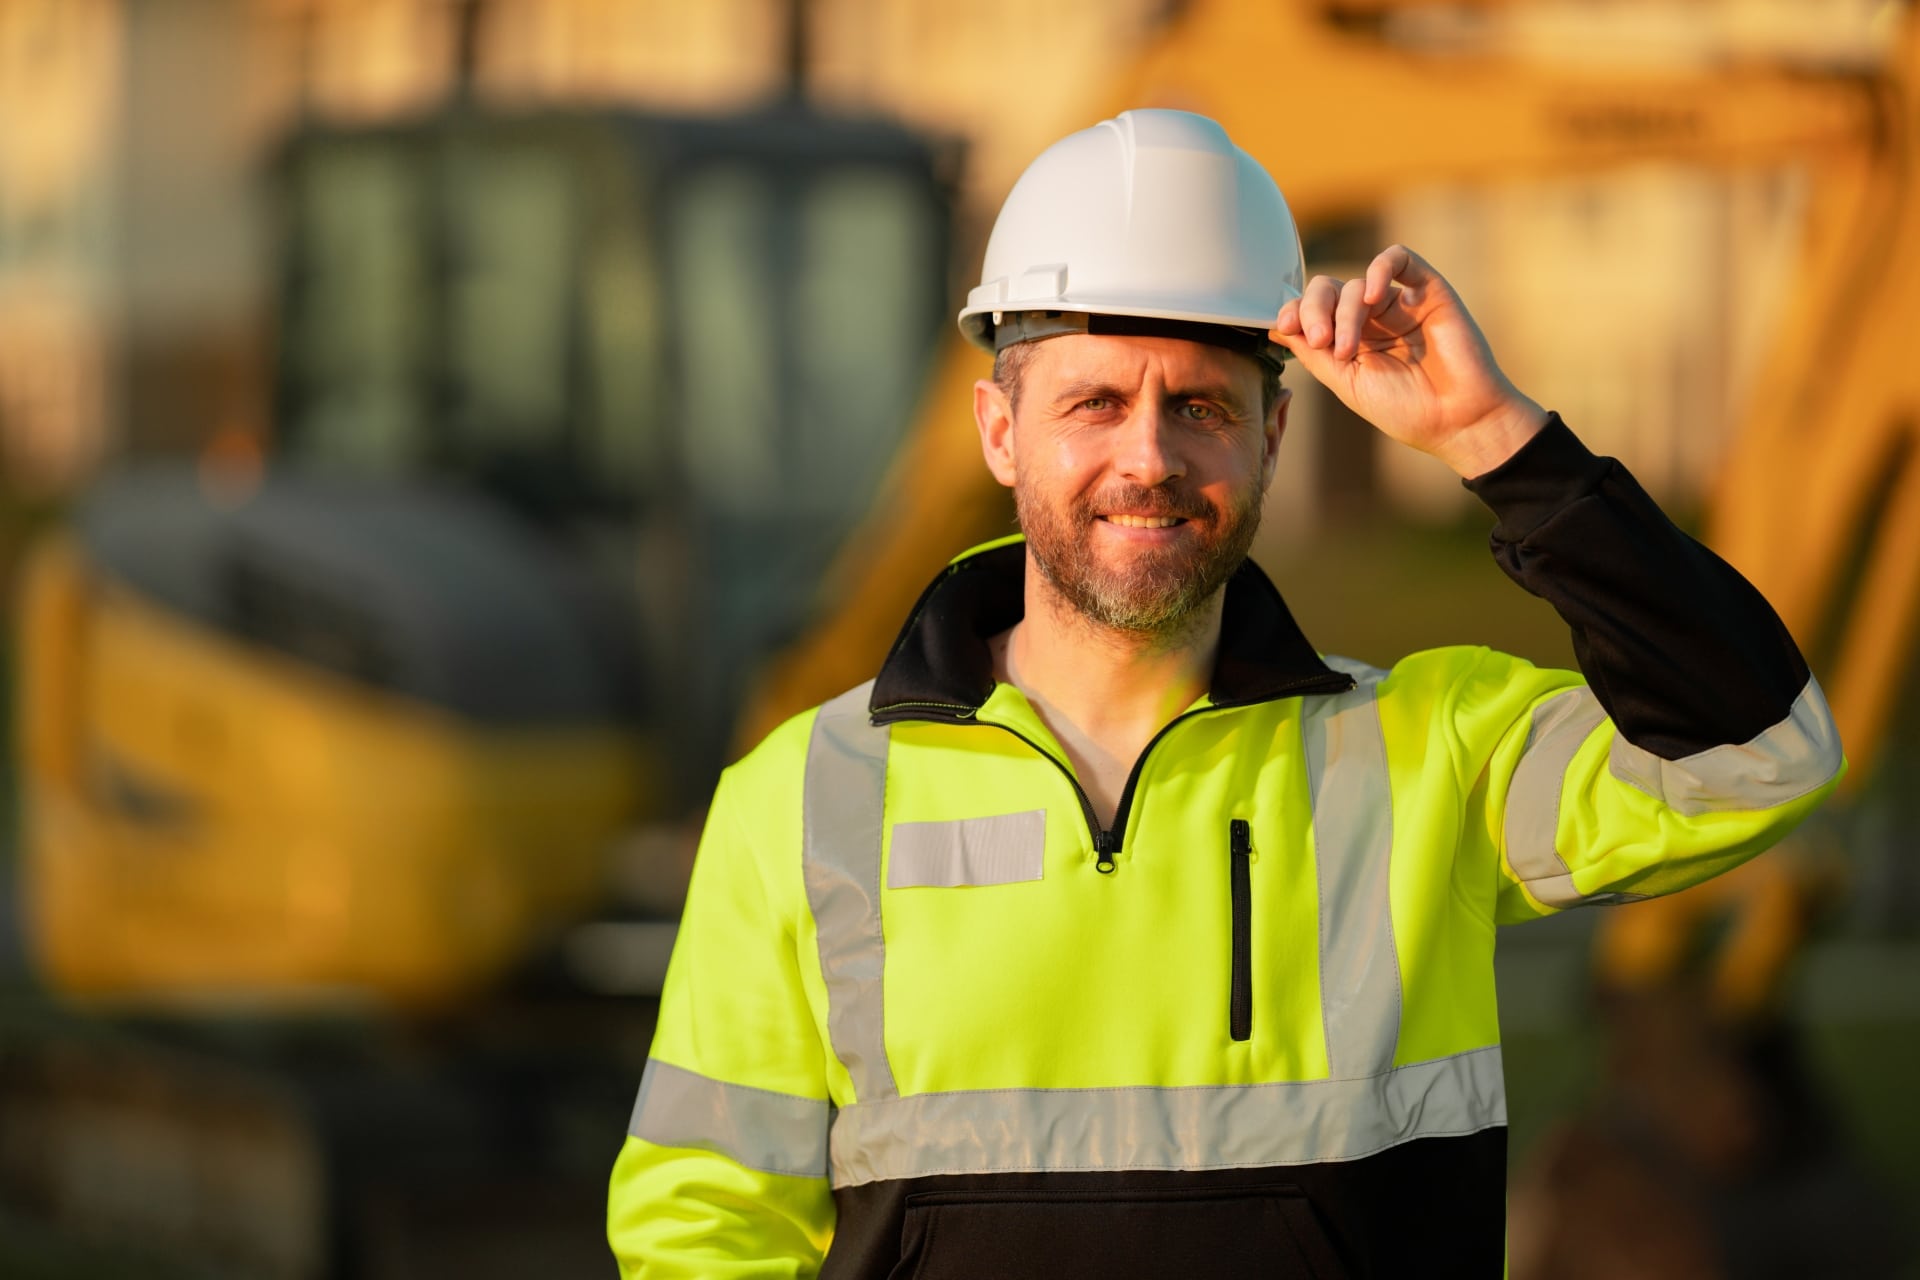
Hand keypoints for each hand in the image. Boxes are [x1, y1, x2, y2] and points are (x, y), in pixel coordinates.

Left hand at [1269, 244, 1546, 477]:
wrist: (1458, 419)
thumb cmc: (1406, 408)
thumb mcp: (1347, 383)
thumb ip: (1314, 353)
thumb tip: (1276, 327)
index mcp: (1349, 340)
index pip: (1311, 310)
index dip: (1294, 312)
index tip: (1286, 327)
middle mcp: (1372, 318)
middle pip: (1327, 290)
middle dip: (1314, 310)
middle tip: (1320, 340)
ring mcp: (1399, 303)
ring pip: (1355, 283)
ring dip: (1343, 311)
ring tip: (1347, 346)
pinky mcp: (1428, 290)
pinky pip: (1398, 259)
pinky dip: (1378, 268)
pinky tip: (1371, 296)